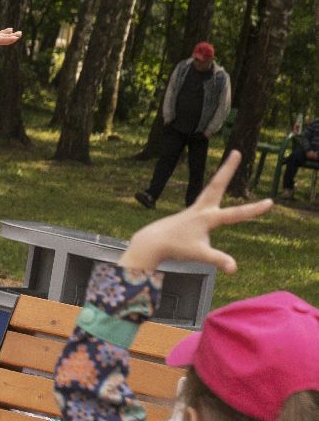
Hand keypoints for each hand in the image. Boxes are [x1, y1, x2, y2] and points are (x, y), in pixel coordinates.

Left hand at [120, 151, 270, 272]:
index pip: (235, 214)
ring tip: (230, 163)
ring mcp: (194, 210)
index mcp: (206, 217)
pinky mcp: (189, 215)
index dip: (254, 209)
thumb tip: (234, 268)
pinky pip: (206, 200)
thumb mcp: (199, 255)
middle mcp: (201, 209)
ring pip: (211, 189)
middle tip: (236, 152)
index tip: (270, 201)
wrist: (150, 242)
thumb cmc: (174, 247)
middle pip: (217, 184)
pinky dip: (213, 192)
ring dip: (221, 177)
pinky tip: (215, 199)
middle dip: (228, 169)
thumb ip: (217, 260)